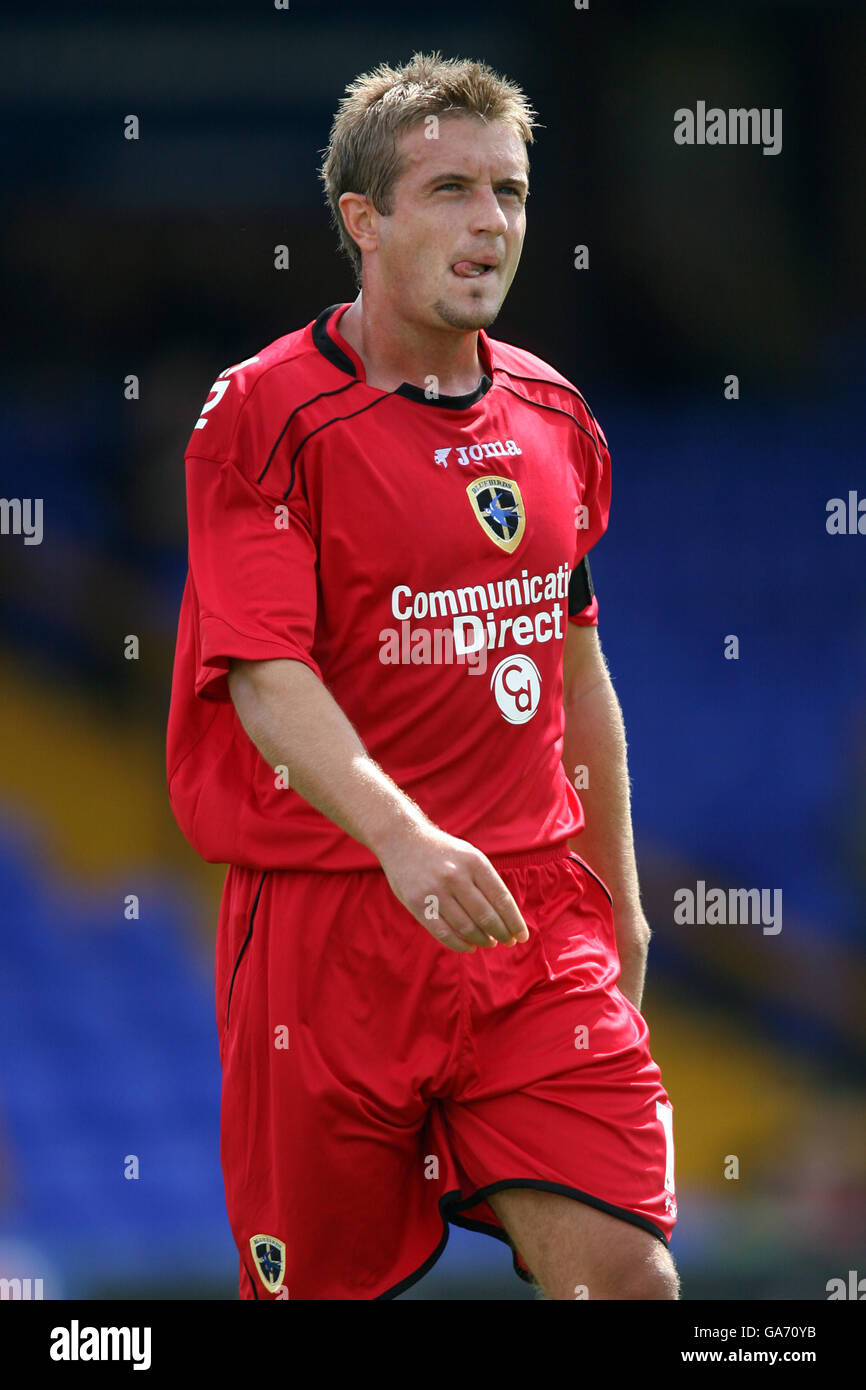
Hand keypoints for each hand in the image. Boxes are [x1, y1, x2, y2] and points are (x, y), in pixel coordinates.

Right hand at [378, 823, 529, 953]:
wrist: (402, 839)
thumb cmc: (443, 852)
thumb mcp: (469, 856)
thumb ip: (486, 882)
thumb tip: (507, 917)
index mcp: (474, 862)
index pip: (501, 899)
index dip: (514, 921)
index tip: (521, 936)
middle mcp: (456, 876)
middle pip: (486, 916)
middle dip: (502, 934)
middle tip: (508, 942)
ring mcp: (435, 890)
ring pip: (466, 927)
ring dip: (482, 940)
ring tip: (489, 943)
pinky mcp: (417, 903)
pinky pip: (443, 932)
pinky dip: (459, 944)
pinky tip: (469, 947)